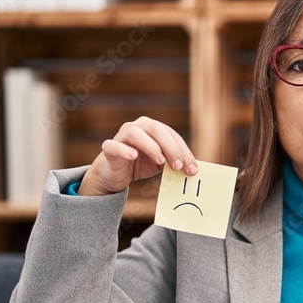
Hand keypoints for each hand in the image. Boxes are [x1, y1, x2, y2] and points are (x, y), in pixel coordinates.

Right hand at [78, 117, 197, 195]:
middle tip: (179, 166)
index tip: (192, 169)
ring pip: (136, 133)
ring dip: (151, 147)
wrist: (114, 175)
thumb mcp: (161, 163)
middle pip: (156, 129)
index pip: (172, 135)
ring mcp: (121, 136)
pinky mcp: (109, 148)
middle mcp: (137, 127)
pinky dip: (124, 150)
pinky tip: (133, 156)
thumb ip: (174, 162)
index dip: (184, 151)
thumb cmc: (139, 164)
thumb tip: (194, 169)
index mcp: (153, 128)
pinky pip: (113, 146)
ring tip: (160, 161)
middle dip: (171, 148)